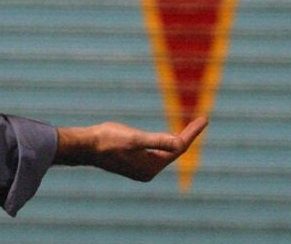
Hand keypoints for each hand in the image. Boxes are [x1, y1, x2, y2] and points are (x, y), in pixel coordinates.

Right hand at [55, 117, 207, 181]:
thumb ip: (158, 140)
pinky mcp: (134, 163)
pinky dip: (165, 142)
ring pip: (166, 152)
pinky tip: (169, 137)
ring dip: (177, 139)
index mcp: (151, 167)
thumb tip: (179, 144)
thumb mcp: (135, 138)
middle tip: (202, 120)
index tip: (205, 119)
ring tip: (191, 128)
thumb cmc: (107, 140)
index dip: (192, 132)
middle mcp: (148, 171)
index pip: (178, 147)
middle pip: (174, 150)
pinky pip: (157, 152)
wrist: (85, 146)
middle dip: (188, 135)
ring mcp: (140, 169)